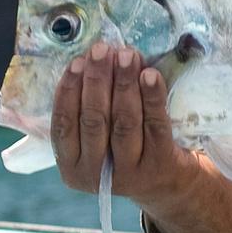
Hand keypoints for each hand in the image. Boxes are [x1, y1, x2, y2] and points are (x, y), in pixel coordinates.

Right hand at [52, 43, 202, 207]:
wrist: (168, 182)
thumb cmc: (125, 149)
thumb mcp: (97, 142)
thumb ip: (88, 110)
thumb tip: (92, 60)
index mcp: (72, 167)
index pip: (64, 125)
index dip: (69, 91)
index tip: (77, 62)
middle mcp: (96, 175)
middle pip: (93, 120)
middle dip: (97, 80)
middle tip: (101, 50)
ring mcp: (129, 172)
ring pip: (123, 122)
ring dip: (123, 83)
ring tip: (126, 55)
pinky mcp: (160, 165)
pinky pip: (155, 124)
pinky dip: (152, 97)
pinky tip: (150, 75)